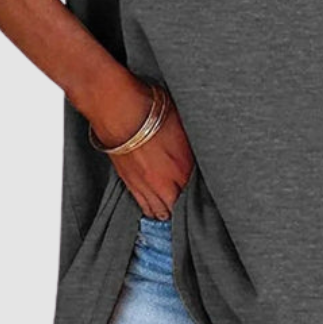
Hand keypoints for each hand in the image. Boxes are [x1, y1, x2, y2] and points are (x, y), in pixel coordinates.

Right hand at [88, 80, 194, 219]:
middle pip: (178, 207)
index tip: (204, 196)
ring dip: (167, 212)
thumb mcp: (183, 125)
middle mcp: (165, 181)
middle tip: (190, 209)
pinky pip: (143, 204)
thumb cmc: (149, 111)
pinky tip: (154, 209)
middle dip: (184, 208)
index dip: (202, 196)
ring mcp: (145, 184)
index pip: (197, 192)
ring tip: (173, 212)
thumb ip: (190, 146)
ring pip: (159, 210)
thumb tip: (197, 151)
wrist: (118, 110)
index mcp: (183, 167)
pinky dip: (150, 209)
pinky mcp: (129, 183)